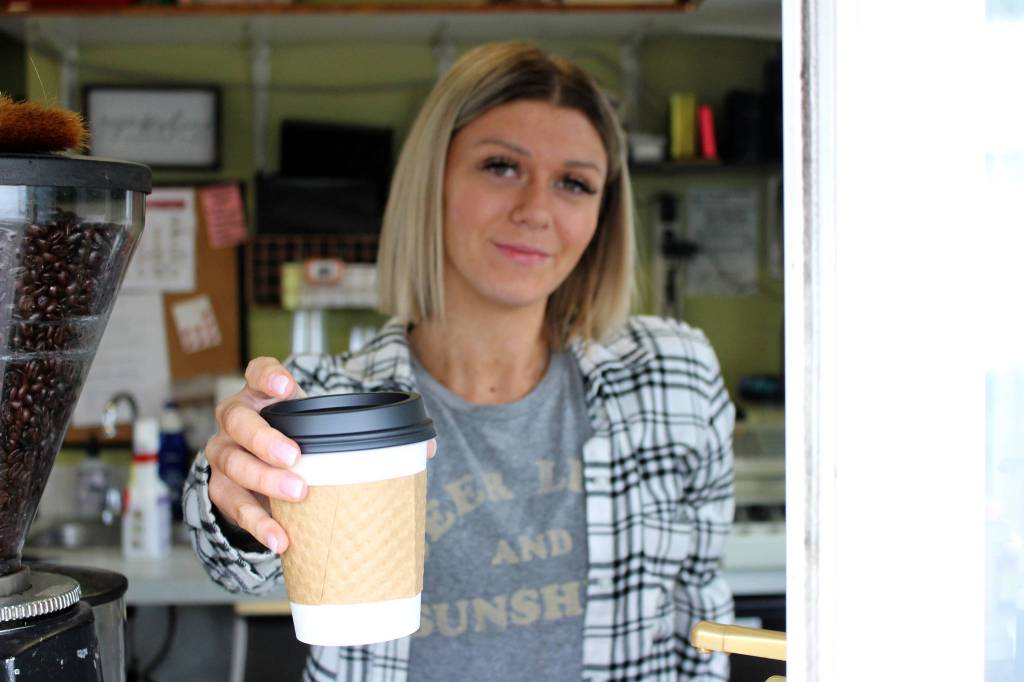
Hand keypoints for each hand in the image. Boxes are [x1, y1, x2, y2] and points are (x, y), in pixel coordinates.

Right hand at [205, 358, 438, 553]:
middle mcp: (237, 418)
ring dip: (262, 480)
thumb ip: (373, 432)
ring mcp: (225, 452)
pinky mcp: (223, 488)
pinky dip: (256, 522)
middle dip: (265, 438)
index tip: (288, 387)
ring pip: (231, 461)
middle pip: (239, 420)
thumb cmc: (305, 441)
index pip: (257, 372)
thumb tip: (427, 449)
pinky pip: (231, 504)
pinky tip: (280, 536)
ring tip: (297, 494)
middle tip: (295, 457)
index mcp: (264, 394)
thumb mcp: (329, 428)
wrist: (270, 473)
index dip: (268, 376)